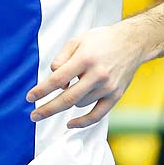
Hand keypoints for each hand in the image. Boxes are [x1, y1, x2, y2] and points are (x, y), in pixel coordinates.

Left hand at [28, 23, 148, 126]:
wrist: (133, 42)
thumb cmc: (102, 40)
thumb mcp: (78, 40)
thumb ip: (61, 58)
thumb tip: (54, 79)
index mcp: (85, 58)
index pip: (58, 79)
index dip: (42, 90)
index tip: (30, 97)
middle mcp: (97, 74)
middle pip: (67, 98)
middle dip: (47, 109)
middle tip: (33, 116)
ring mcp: (108, 87)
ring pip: (79, 104)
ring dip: (69, 100)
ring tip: (74, 86)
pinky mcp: (116, 95)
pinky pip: (97, 115)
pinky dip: (83, 122)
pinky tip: (70, 124)